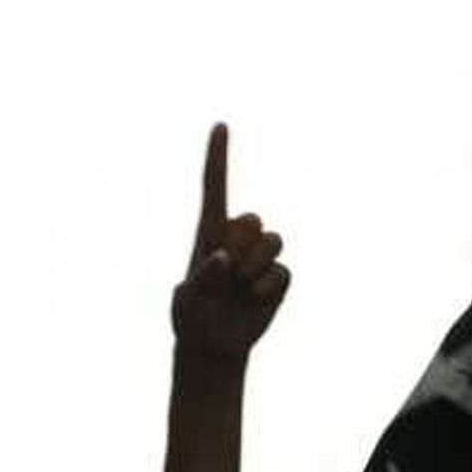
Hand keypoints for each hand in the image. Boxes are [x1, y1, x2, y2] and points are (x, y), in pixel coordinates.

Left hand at [169, 124, 288, 361]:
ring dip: (255, 266)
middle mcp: (236, 239)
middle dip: (241, 247)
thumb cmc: (193, 317)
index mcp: (208, 233)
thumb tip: (222, 258)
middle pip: (251, 220)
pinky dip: (267, 288)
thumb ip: (202, 278)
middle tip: (226, 275)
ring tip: (240, 287)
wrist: (214, 345)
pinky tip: (255, 299)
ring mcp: (259, 257)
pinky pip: (283, 271)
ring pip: (272, 240)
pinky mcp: (277, 277)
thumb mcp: (188, 300)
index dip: (218, 157)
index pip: (214, 189)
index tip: (220, 125)